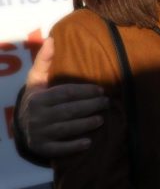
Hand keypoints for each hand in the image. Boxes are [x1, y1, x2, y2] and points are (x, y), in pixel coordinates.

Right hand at [19, 38, 108, 156]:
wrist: (23, 124)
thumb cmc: (38, 97)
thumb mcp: (37, 79)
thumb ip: (45, 60)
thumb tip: (53, 38)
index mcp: (38, 98)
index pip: (65, 94)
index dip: (85, 91)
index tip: (100, 89)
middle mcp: (37, 116)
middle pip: (69, 111)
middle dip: (90, 106)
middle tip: (107, 102)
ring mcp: (40, 133)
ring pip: (66, 129)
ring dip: (86, 124)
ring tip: (101, 119)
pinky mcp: (43, 148)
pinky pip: (59, 149)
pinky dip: (74, 146)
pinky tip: (88, 142)